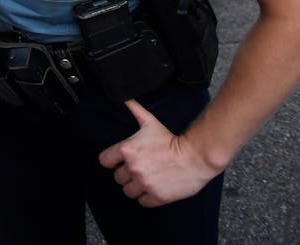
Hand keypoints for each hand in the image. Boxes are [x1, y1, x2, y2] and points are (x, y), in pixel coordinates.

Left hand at [98, 100, 219, 206]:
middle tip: (140, 167)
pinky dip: (147, 197)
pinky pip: (142, 202)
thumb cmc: (170, 140)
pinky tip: (154, 187)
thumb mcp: (150, 122)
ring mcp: (145, 184)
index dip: (112, 160)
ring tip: (146, 178)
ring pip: (128, 191)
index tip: (120, 160)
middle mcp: (133, 168)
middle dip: (126, 173)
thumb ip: (134, 109)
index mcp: (127, 150)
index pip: (104, 161)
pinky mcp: (156, 197)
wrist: (195, 157)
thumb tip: (124, 97)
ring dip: (135, 186)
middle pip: (117, 177)